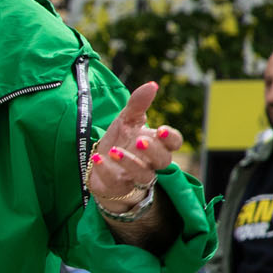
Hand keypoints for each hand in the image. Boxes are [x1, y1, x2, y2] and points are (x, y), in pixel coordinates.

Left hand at [88, 82, 180, 208]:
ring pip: (143, 175)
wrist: (100, 164)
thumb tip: (152, 85)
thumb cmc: (120, 141)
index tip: (160, 128)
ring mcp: (136, 177)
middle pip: (164, 161)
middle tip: (139, 141)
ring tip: (114, 151)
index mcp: (158, 144)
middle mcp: (151, 163)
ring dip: (130, 163)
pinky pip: (117, 183)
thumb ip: (138, 104)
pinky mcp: (118, 188)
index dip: (170, 138)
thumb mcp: (127, 120)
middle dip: (153, 151)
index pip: (174, 143)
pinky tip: (97, 158)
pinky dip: (107, 171)